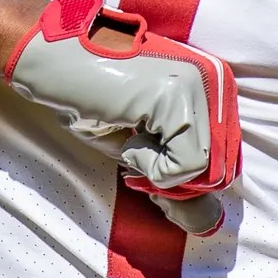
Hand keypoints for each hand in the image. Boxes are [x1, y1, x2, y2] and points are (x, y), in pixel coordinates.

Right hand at [5, 0, 240, 225]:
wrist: (54, 58)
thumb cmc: (93, 96)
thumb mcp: (144, 139)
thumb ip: (176, 171)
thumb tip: (204, 218)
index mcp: (215, 85)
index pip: (223, 159)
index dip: (181, 176)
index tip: (144, 156)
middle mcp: (217, 80)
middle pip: (216, 168)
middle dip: (172, 177)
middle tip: (135, 149)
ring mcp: (200, 85)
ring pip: (202, 171)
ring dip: (158, 169)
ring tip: (131, 133)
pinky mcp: (176, 97)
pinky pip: (183, 166)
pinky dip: (148, 164)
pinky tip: (126, 129)